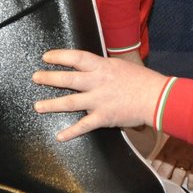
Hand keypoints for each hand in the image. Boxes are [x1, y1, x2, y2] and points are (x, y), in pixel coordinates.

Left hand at [32, 49, 168, 141]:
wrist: (156, 98)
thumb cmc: (142, 80)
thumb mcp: (121, 66)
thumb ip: (104, 68)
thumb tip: (92, 67)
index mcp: (102, 67)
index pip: (76, 57)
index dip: (59, 56)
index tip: (46, 57)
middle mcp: (97, 82)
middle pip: (68, 79)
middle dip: (49, 78)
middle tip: (35, 77)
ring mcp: (98, 100)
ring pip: (70, 102)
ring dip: (51, 104)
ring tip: (37, 106)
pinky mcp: (103, 117)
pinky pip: (83, 126)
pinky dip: (71, 132)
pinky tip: (60, 136)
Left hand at [151, 136, 192, 189]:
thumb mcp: (177, 126)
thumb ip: (170, 133)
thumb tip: (162, 132)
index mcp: (169, 145)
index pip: (157, 161)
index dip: (154, 169)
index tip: (153, 174)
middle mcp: (175, 154)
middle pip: (164, 172)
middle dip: (163, 179)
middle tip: (162, 185)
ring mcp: (187, 159)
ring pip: (177, 177)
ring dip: (176, 183)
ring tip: (175, 188)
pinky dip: (192, 183)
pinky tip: (191, 186)